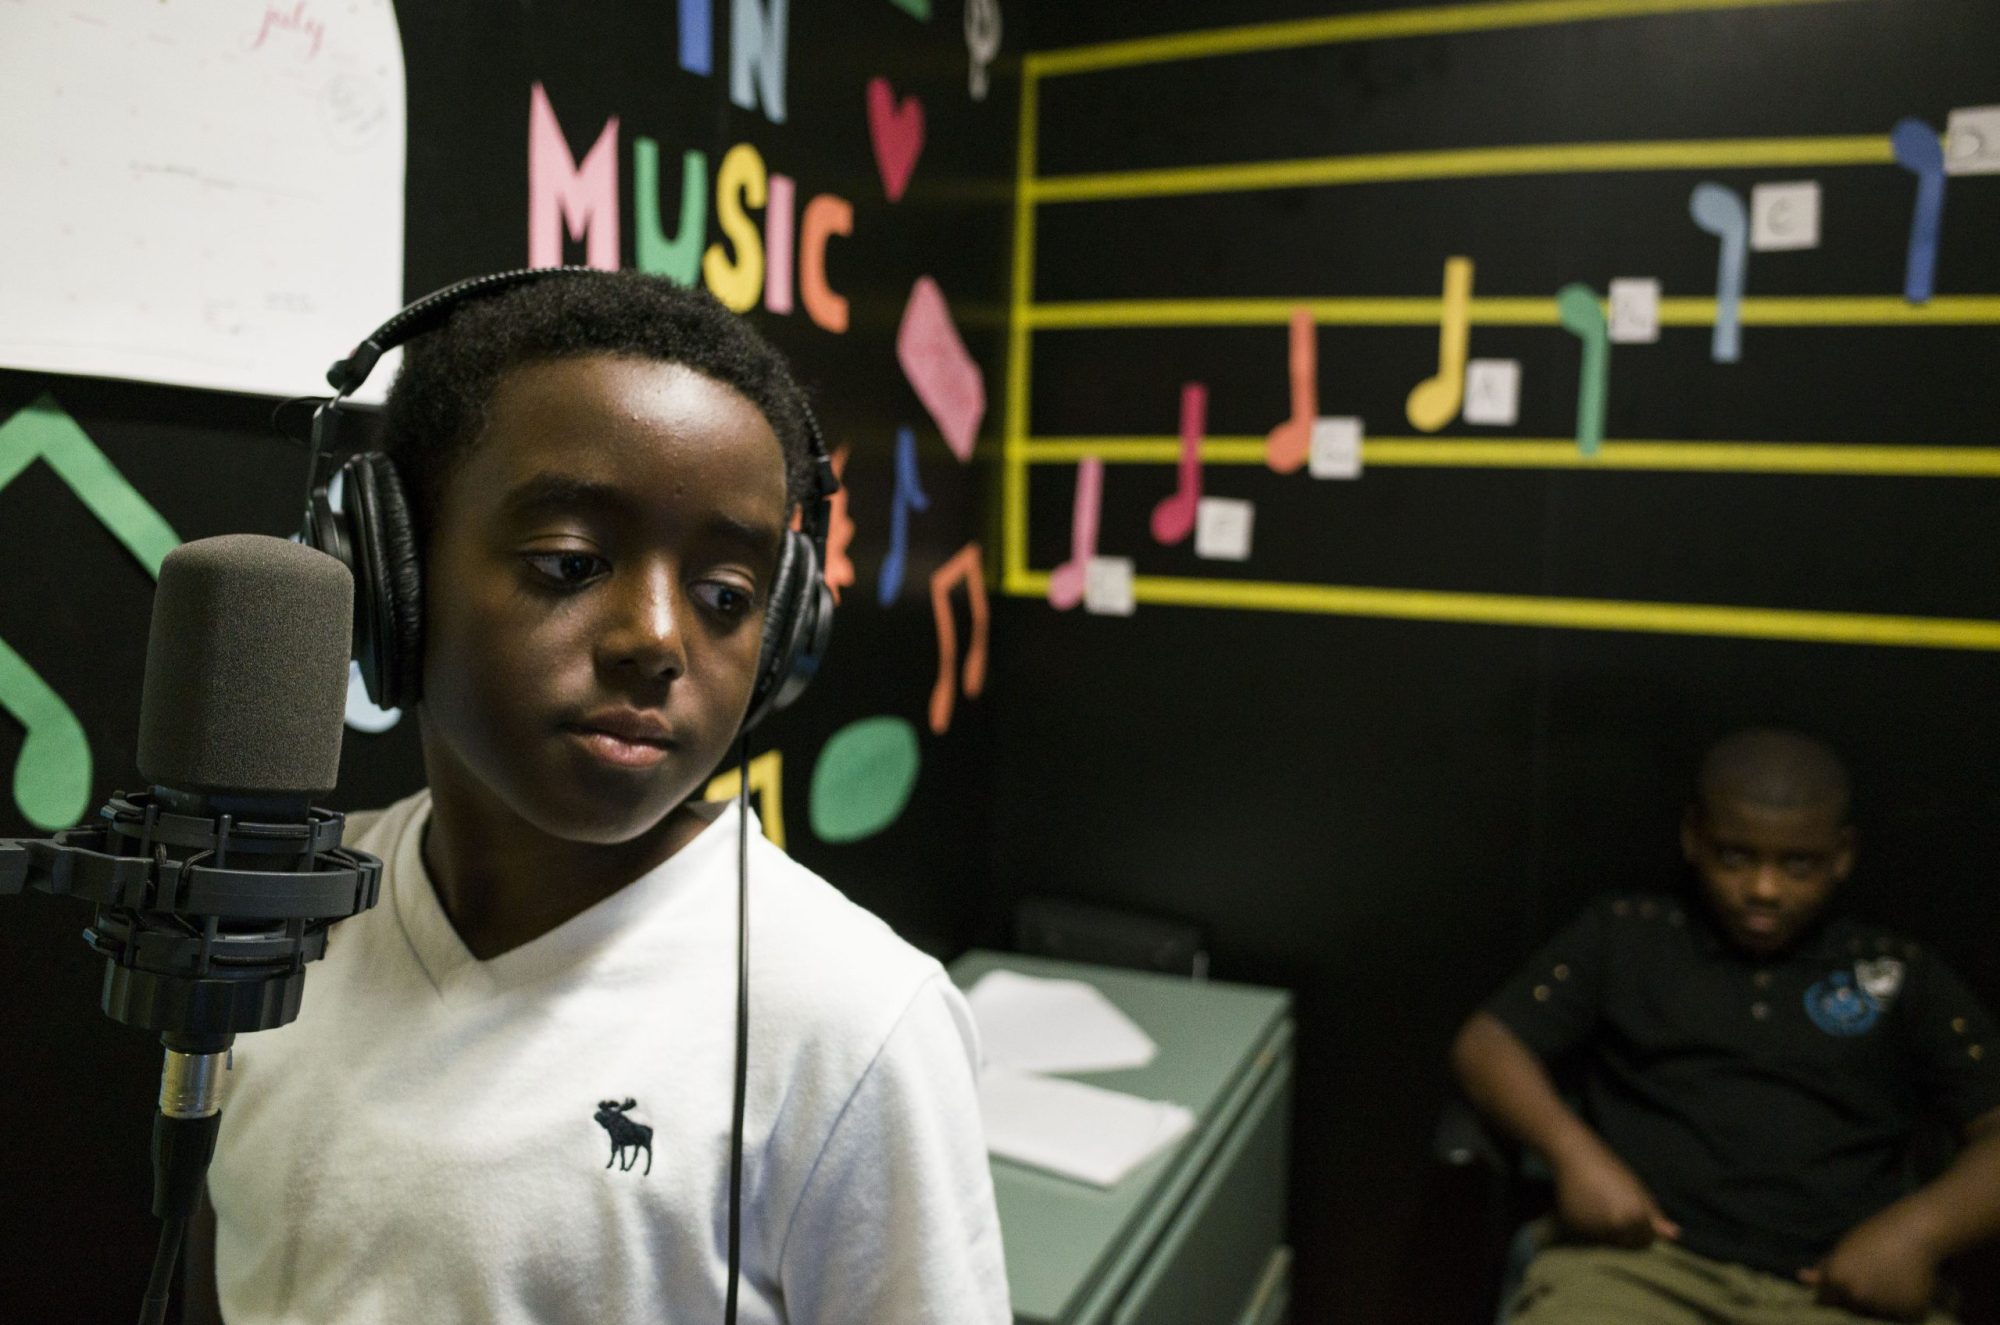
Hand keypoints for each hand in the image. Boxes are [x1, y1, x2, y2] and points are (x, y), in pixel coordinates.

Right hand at [1551, 1144, 1680, 1247]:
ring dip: (1609, 1232)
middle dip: (1627, 1234)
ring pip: (1607, 1241)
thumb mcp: (1640, 1193)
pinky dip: (1591, 1226)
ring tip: (1604, 1207)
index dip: (1645, 1231)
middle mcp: (1613, 1227)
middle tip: (1619, 1210)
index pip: (1646, 1242)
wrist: (1578, 1158)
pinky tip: (1590, 1208)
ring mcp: (1592, 1228)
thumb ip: (1656, 1218)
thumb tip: (1676, 1236)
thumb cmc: (1614, 1172)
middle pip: (1626, 1245)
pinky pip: (1588, 1234)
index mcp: (1633, 1218)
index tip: (1638, 1215)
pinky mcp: (1574, 1226)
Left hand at [1800, 1213, 1940, 1322]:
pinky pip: (1901, 1317)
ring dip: (1881, 1304)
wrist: (1917, 1231)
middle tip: (1874, 1275)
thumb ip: (1823, 1268)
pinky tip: (1906, 1286)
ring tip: (1891, 1278)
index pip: (1825, 1302)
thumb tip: (1801, 1279)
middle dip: (1858, 1298)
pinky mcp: (1910, 1313)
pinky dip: (1904, 1308)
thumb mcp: (1844, 1247)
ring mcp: (1884, 1307)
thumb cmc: (1876, 1235)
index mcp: (1836, 1280)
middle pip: (1851, 1310)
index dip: (1835, 1293)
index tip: (1846, 1281)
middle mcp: (1857, 1297)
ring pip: (1877, 1314)